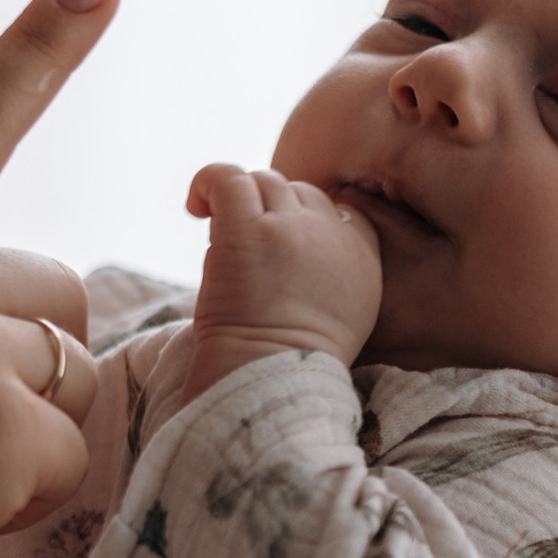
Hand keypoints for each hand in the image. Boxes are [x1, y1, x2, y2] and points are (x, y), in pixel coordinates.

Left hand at [183, 166, 382, 392]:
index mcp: (362, 255)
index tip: (279, 244)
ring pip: (265, 181)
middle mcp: (332, 234)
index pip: (339, 208)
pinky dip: (207, 181)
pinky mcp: (248, 229)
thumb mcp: (344, 317)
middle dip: (269, 212)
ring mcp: (290, 227)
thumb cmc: (293, 364)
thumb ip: (333, 275)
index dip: (304, 218)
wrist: (271, 381)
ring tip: (216, 230)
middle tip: (244, 249)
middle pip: (299, 192)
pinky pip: (227, 177)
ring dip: (240, 200)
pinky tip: (195, 206)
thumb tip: (297, 254)